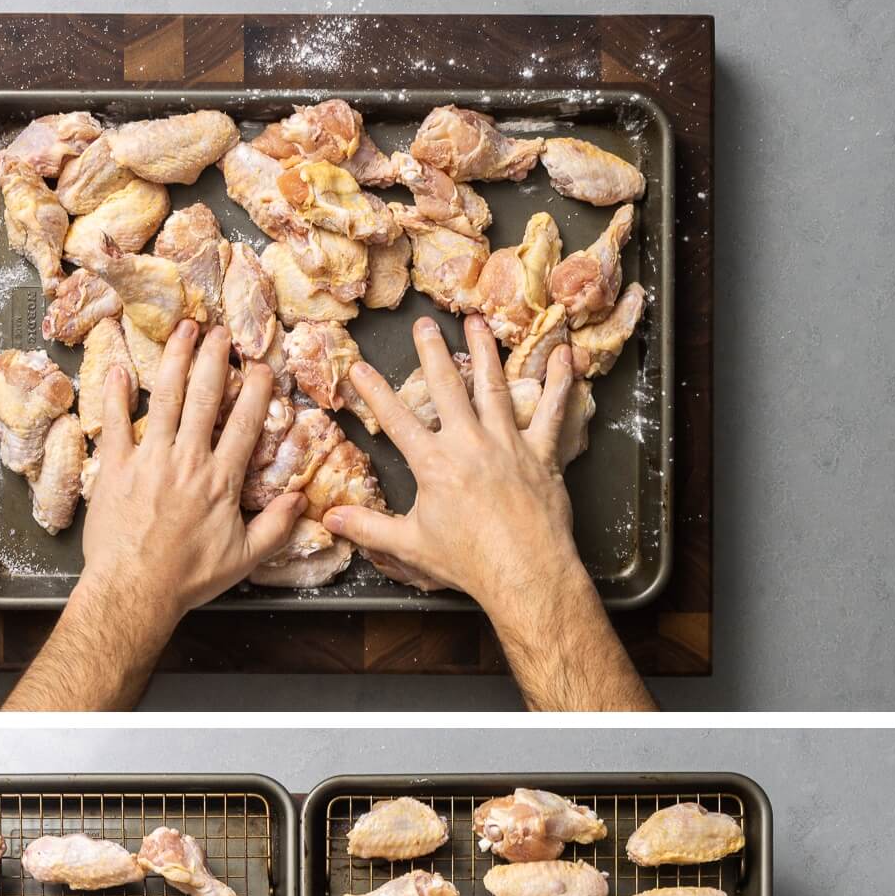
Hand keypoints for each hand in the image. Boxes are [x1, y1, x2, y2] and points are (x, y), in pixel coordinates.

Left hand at [79, 319, 304, 628]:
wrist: (134, 591)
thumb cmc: (187, 578)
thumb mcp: (244, 559)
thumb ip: (275, 528)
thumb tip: (299, 501)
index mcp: (220, 480)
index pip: (244, 423)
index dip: (255, 390)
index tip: (261, 367)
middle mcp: (187, 460)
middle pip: (204, 397)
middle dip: (214, 358)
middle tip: (219, 332)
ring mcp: (149, 460)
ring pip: (164, 398)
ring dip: (175, 359)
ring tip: (183, 331)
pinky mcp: (115, 468)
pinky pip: (115, 422)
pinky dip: (117, 394)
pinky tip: (121, 369)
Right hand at [322, 313, 590, 644]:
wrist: (524, 572)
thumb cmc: (468, 561)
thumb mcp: (410, 545)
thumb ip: (368, 528)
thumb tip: (331, 518)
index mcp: (434, 463)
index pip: (396, 419)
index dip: (373, 392)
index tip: (359, 367)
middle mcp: (469, 442)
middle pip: (446, 386)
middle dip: (432, 352)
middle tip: (424, 324)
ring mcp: (507, 443)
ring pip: (494, 386)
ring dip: (484, 351)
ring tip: (477, 323)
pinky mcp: (541, 452)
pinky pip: (551, 411)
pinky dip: (559, 382)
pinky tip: (563, 356)